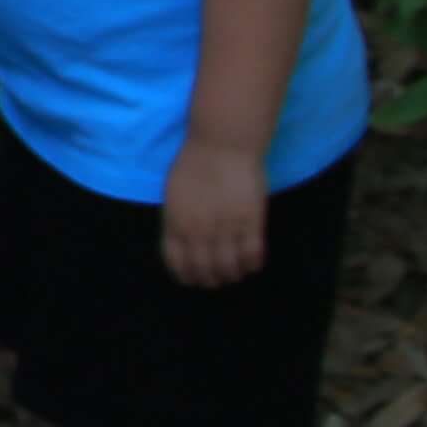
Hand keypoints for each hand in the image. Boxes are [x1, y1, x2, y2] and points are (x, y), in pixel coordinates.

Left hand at [159, 135, 270, 287]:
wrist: (222, 145)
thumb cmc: (195, 163)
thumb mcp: (174, 193)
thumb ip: (176, 218)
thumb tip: (181, 239)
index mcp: (176, 223)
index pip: (177, 262)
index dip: (186, 276)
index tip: (192, 280)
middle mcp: (199, 231)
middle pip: (205, 269)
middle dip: (211, 280)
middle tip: (217, 281)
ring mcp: (226, 228)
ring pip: (230, 267)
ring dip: (233, 275)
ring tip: (235, 274)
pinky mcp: (251, 222)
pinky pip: (253, 254)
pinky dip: (252, 264)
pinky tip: (252, 264)